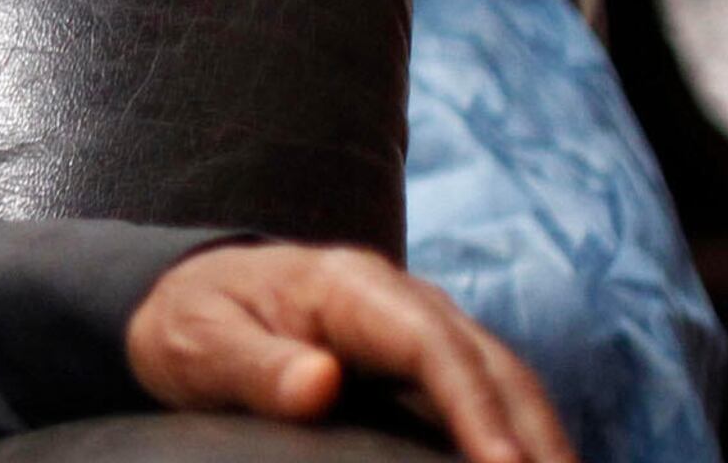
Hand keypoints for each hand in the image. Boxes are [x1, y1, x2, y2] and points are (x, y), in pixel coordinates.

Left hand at [127, 242, 572, 462]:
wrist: (187, 298)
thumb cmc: (190, 322)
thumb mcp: (198, 342)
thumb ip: (256, 365)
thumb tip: (320, 384)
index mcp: (351, 287)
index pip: (434, 345)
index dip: (477, 408)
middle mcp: (402, 303)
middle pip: (492, 365)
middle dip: (536, 433)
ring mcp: (421, 333)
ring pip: (503, 383)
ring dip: (540, 438)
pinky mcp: (424, 369)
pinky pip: (483, 400)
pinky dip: (515, 438)